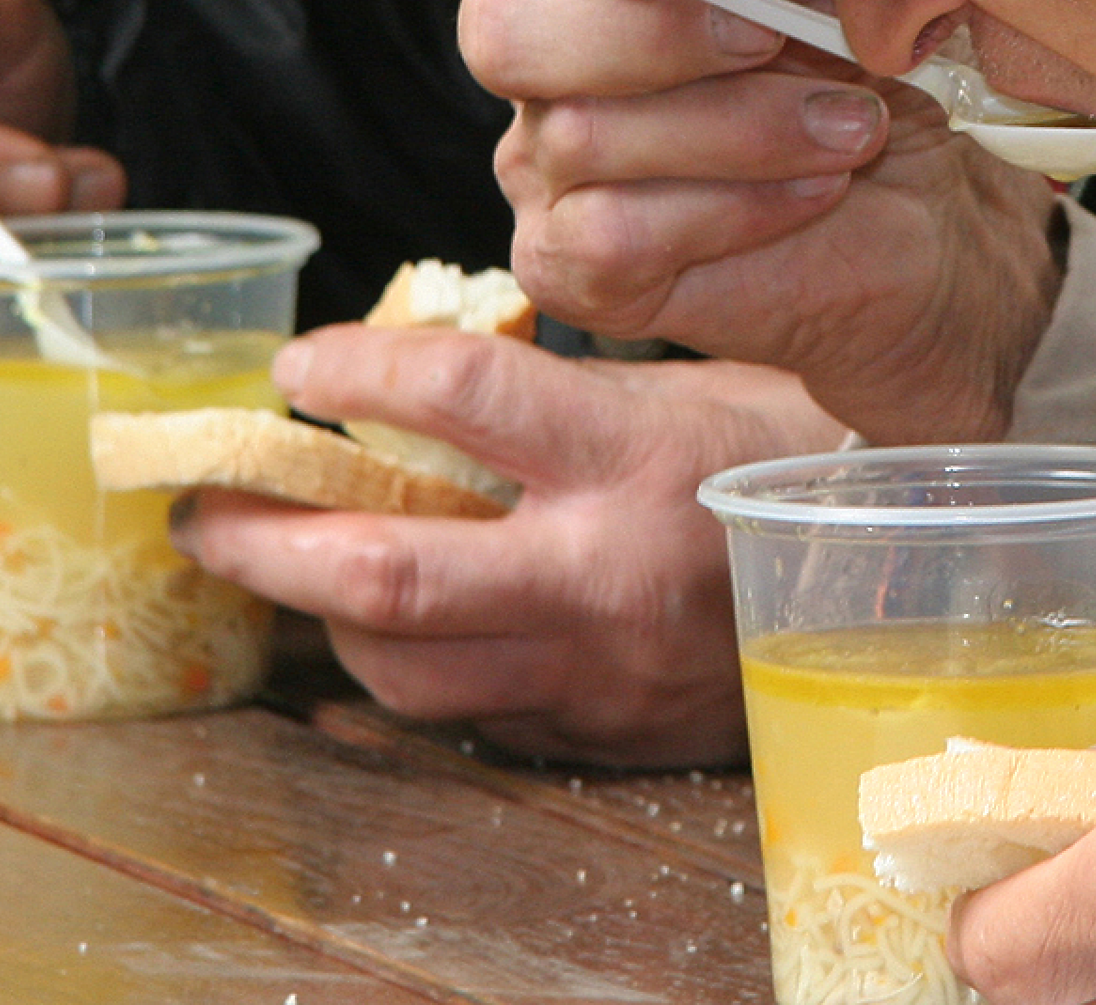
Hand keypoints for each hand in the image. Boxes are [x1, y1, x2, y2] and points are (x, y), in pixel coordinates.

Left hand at [171, 323, 846, 765]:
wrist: (894, 577)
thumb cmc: (786, 449)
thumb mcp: (680, 381)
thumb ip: (554, 386)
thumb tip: (414, 378)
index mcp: (632, 457)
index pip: (457, 395)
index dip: (350, 370)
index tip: (294, 365)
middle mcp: (604, 575)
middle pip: (387, 574)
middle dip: (264, 542)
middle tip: (201, 507)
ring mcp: (597, 671)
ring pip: (405, 670)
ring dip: (318, 616)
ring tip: (283, 565)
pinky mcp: (599, 730)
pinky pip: (468, 712)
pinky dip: (406, 664)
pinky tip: (388, 621)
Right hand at [458, 0, 1062, 443]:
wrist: (926, 206)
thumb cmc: (862, 69)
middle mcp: (544, 61)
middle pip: (506, 23)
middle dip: (650, 31)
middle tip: (770, 39)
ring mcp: (543, 170)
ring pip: (580, 134)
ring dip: (741, 128)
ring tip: (849, 127)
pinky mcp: (575, 271)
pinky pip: (612, 237)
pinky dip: (734, 208)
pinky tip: (814, 190)